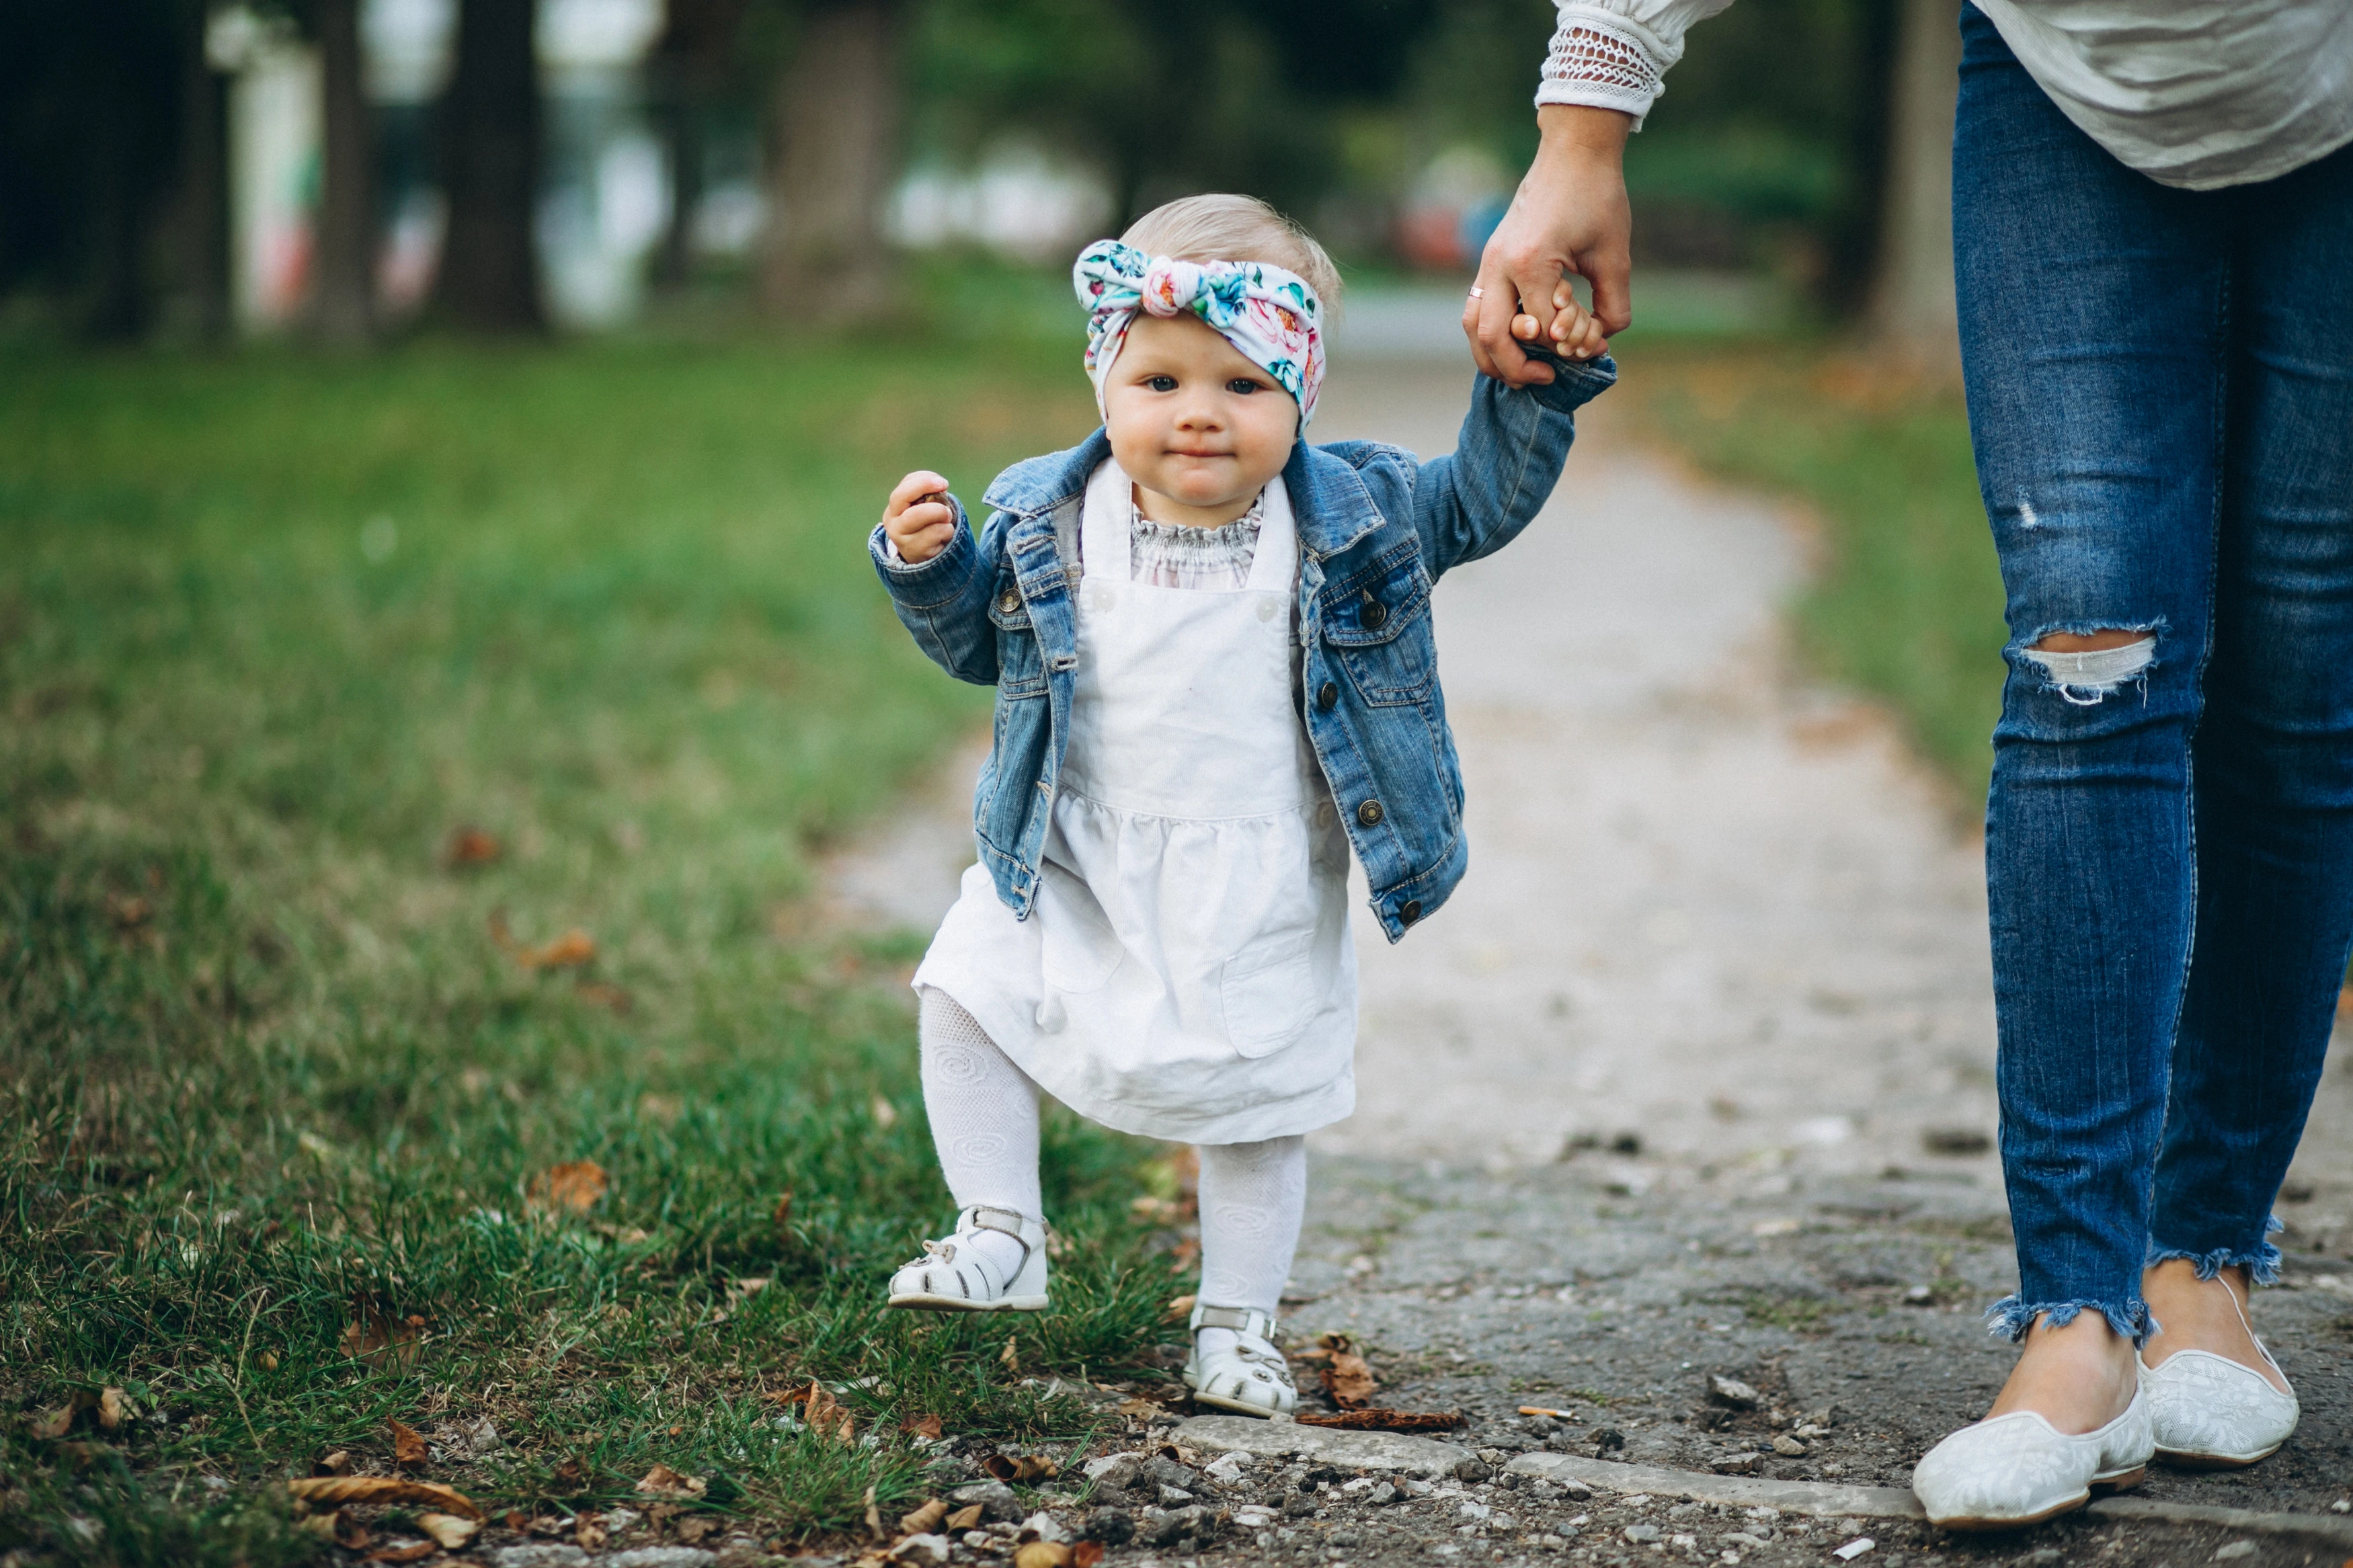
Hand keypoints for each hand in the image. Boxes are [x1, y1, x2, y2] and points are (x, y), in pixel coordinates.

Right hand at [883, 470, 955, 564]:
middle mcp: (892, 521)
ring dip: (940, 512)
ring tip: (947, 518)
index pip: (904, 487)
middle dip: (926, 489)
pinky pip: (935, 532)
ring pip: (918, 514)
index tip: (943, 483)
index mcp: (894, 507)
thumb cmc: (927, 527)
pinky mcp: (914, 550)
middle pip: (903, 497)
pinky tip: (944, 536)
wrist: (924, 557)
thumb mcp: (924, 509)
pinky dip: (947, 530)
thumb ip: (928, 495)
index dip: (923, 481)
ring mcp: (901, 537)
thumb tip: (941, 487)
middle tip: (945, 493)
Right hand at [1465, 105, 1633, 386]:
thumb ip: (1613, 305)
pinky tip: (1517, 341)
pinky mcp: (1488, 260)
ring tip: (1523, 371)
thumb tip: (1601, 342)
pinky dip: (1489, 333)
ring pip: (1472, 326)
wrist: (1572, 152)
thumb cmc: (1597, 197)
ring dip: (1492, 357)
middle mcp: (1499, 265)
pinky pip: (1475, 307)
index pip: (1541, 329)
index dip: (1568, 344)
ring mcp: (1487, 262)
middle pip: (1491, 337)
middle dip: (1517, 367)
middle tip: (1547, 377)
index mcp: (1530, 262)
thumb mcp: (1615, 255)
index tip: (1593, 345)